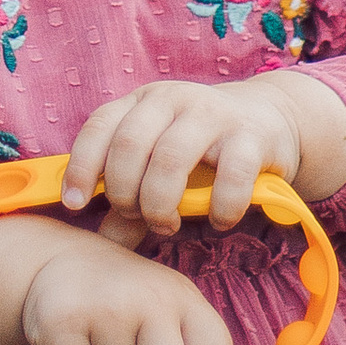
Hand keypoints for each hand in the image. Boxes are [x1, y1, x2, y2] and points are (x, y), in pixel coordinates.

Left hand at [61, 71, 345, 235]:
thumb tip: (101, 245)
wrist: (270, 120)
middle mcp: (172, 99)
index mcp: (142, 102)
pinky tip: (218, 221)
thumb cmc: (203, 151)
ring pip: (172, 158)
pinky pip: (230, 176)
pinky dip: (220, 208)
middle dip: (126, 193)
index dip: (82, 167)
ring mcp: (213, 112)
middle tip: (137, 218)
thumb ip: (131, 203)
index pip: (99, 126)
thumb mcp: (159, 168)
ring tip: (168, 225)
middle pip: (130, 145)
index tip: (76, 205)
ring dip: (162, 203)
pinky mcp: (251, 135)